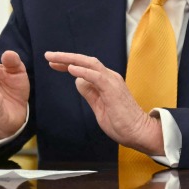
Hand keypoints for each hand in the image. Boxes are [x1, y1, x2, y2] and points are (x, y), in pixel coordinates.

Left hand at [44, 51, 164, 155]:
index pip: (85, 67)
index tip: (53, 63)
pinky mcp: (113, 89)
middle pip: (85, 61)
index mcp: (106, 81)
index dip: (68, 63)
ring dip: (70, 60)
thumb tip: (78, 81)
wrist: (139, 133)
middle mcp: (110, 77)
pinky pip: (96, 76)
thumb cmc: (121, 123)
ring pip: (90, 64)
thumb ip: (90, 93)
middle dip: (65, 57)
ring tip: (54, 58)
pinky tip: (71, 69)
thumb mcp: (99, 107)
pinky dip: (83, 71)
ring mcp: (112, 82)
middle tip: (48, 55)